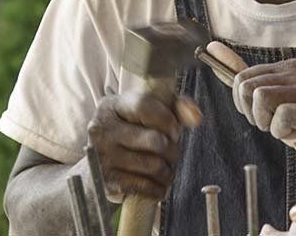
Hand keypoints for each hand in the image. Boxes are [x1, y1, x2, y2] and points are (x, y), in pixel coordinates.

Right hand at [86, 91, 200, 201]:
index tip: (174, 130)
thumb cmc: (132, 130)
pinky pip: (144, 187)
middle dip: (173, 149)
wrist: (99, 162)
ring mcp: (102, 157)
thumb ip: (176, 108)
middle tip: (173, 151)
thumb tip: (196, 117)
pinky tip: (160, 184)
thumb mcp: (149, 111)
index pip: (144, 106)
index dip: (167, 120)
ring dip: (168, 170)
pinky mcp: (107, 182)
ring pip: (153, 166)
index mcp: (111, 106)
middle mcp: (102, 130)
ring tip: (168, 168)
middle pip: (154, 140)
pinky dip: (159, 188)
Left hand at [206, 42, 295, 175]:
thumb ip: (243, 75)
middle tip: (272, 122)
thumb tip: (212, 48)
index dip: (243, 103)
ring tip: (284, 127)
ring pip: (262, 99)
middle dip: (253, 114)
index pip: (242, 77)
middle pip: (248, 87)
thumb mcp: (268, 98)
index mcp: (287, 65)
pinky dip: (282, 131)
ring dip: (267, 123)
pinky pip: (282, 116)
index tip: (261, 114)